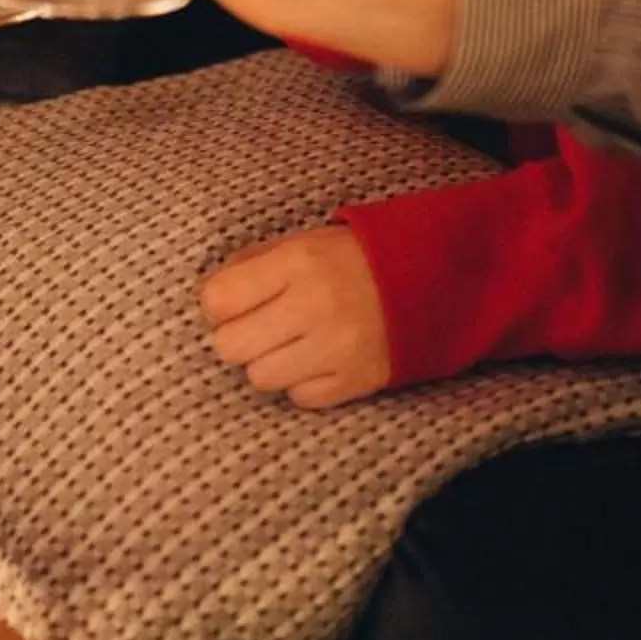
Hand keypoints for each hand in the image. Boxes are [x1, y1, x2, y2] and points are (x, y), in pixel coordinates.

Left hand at [201, 225, 392, 408]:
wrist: (431, 278)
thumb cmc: (353, 258)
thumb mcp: (300, 242)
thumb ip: (252, 263)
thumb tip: (209, 296)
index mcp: (296, 262)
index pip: (217, 300)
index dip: (216, 305)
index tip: (230, 303)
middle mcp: (313, 306)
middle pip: (230, 346)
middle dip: (235, 338)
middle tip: (255, 328)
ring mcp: (335, 348)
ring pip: (260, 378)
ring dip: (266, 363)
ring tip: (287, 345)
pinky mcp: (356, 381)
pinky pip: (299, 397)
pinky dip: (301, 383)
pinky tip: (315, 360)